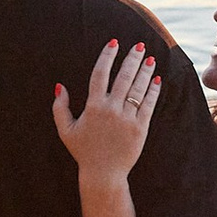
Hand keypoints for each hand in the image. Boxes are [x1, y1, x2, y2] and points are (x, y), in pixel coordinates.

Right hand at [51, 40, 160, 188]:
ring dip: (145, 71)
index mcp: (93, 107)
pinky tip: (157, 80)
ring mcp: (127, 118)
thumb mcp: (66, 130)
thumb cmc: (84, 152)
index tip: (114, 43)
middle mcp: (111, 109)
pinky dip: (153, 90)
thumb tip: (59, 86)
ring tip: (150, 59)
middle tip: (139, 46)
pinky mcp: (141, 128)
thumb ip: (60, 107)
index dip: (107, 56)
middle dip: (132, 58)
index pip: (100, 74)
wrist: (103, 174)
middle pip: (123, 77)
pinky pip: (149, 104)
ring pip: (138, 88)